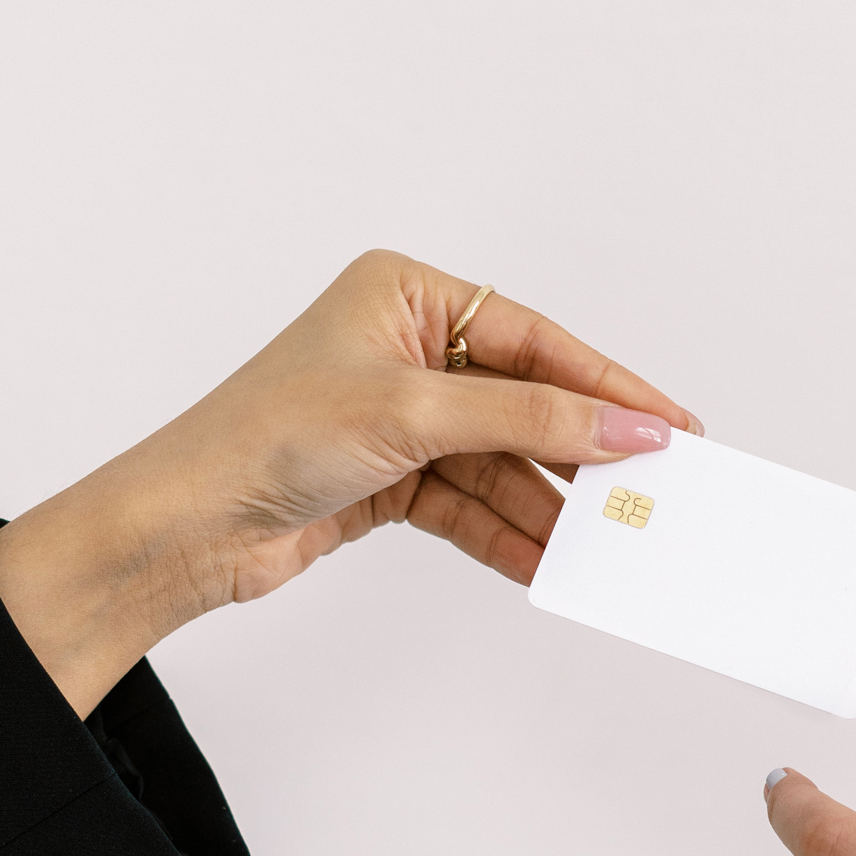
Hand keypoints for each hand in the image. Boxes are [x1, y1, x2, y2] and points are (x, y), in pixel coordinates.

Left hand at [0, 250, 699, 715]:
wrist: (184, 526)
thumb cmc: (265, 438)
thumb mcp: (415, 414)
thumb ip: (531, 417)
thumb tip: (626, 425)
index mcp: (407, 294)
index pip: (535, 338)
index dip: (608, 385)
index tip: (671, 425)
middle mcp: (406, 346)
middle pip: (525, 400)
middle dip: (582, 452)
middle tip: (653, 489)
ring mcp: (400, 415)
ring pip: (503, 462)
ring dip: (547, 507)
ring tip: (605, 544)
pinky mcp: (390, 477)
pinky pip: (472, 503)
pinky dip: (508, 534)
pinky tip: (548, 562)